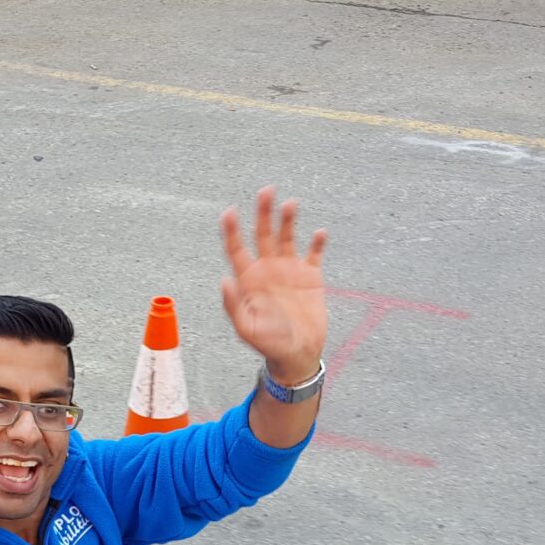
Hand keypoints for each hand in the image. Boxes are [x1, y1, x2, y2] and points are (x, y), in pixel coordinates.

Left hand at [219, 188, 328, 382]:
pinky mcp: (311, 276)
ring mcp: (289, 270)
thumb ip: (234, 305)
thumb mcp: (247, 329)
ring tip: (290, 204)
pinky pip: (314, 253)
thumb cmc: (268, 344)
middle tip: (266, 191)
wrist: (298, 353)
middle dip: (263, 212)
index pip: (236, 248)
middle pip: (262, 233)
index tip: (230, 211)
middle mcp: (267, 268)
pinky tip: (319, 233)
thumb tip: (225, 280)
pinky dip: (317, 243)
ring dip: (287, 220)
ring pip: (287, 237)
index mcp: (249, 279)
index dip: (232, 230)